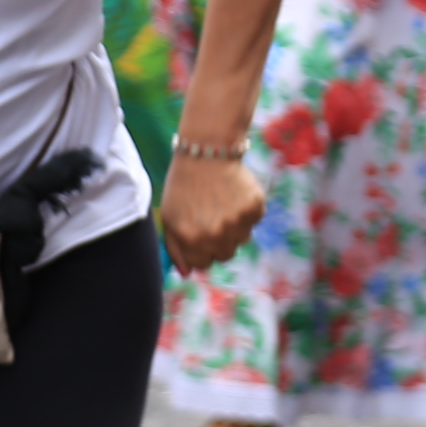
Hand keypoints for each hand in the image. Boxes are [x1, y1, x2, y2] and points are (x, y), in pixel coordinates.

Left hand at [158, 152, 265, 275]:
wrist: (206, 152)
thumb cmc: (183, 186)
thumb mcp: (171, 217)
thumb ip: (176, 248)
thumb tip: (187, 274)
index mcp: (192, 239)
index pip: (202, 265)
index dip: (199, 250)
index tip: (198, 232)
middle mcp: (216, 235)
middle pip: (224, 255)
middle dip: (217, 241)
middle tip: (211, 217)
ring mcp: (238, 222)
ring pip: (241, 240)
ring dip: (233, 227)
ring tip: (221, 203)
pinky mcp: (254, 209)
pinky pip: (254, 222)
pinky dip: (246, 212)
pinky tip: (233, 195)